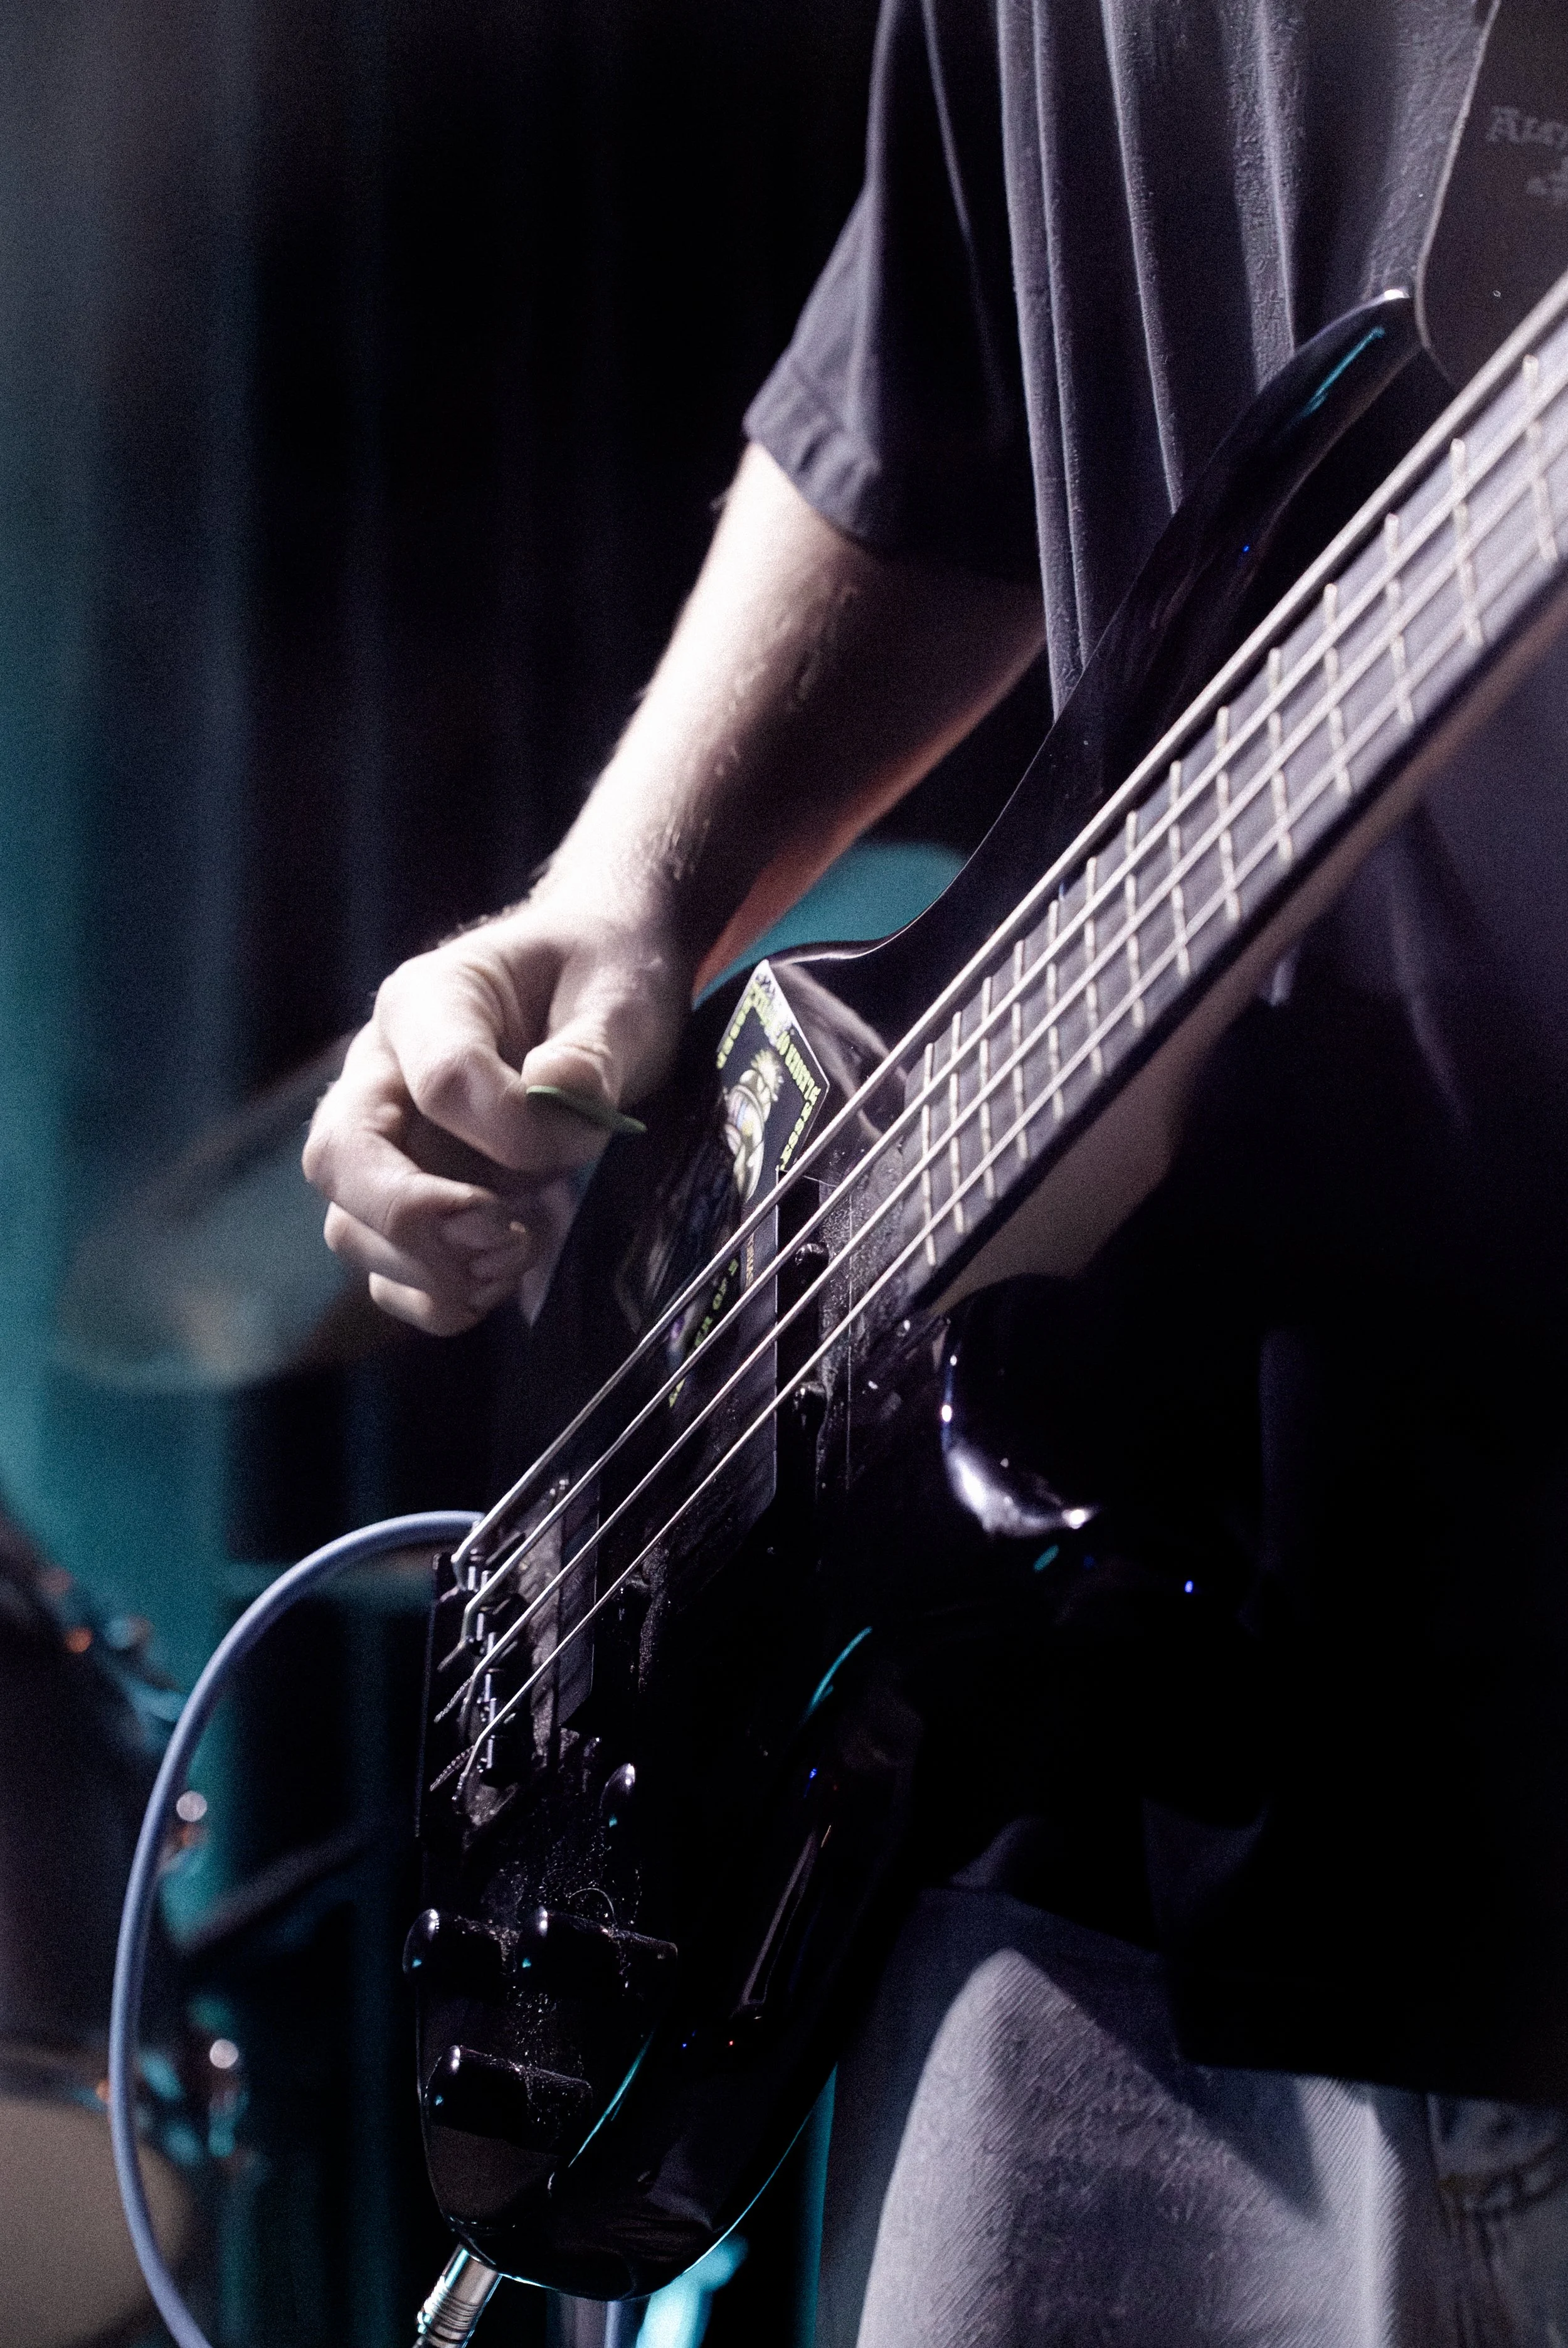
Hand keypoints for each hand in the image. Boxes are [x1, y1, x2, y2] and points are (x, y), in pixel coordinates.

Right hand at [302, 886, 690, 1333]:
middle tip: (506, 1231)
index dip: (512, 1129)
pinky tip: (500, 1279)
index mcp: (427, 1001)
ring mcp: (390, 1144)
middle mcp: (383, 1074)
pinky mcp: (416, 1200)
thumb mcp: (622, 994)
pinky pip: (385, 1274)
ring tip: (516, 1249)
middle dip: (415, 1216)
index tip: (580, 1134)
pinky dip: (435, 1298)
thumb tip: (555, 1091)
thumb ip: (593, 1047)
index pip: (439, 1082)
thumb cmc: (604, 974)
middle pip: (339, 1160)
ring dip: (429, 1266)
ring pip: (349, 1228)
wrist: (600, 982)